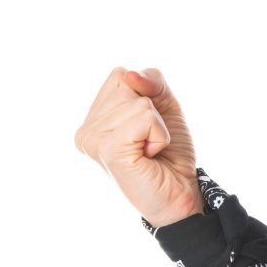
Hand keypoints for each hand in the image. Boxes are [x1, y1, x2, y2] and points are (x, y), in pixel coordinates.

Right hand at [74, 66, 202, 226]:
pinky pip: (146, 117)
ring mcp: (93, 140)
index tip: (147, 127)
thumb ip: (150, 81)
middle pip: (128, 84)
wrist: (180, 192)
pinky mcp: (107, 149)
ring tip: (148, 150)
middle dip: (153, 109)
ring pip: (139, 101)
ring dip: (158, 125)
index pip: (122, 74)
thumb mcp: (165, 105)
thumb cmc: (170, 151)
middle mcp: (86, 130)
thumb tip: (129, 74)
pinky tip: (149, 155)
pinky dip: (159, 134)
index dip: (148, 95)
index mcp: (94, 118)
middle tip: (148, 141)